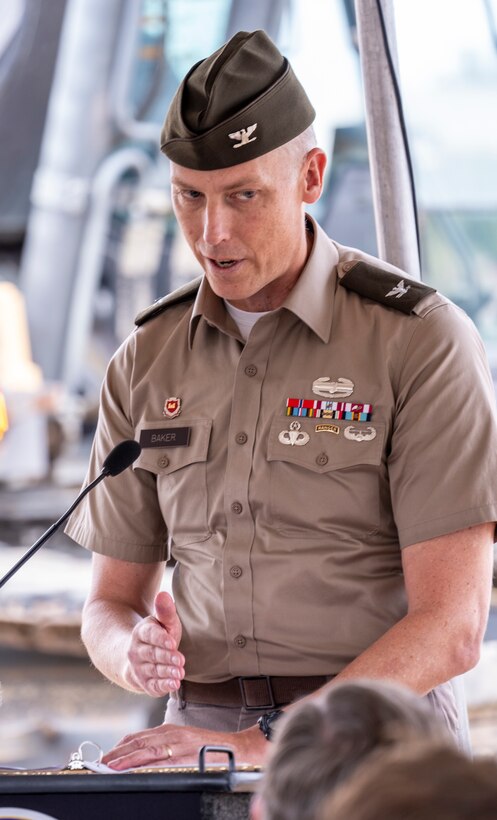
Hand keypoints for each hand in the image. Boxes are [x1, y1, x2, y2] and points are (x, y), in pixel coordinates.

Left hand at [102, 723, 268, 769]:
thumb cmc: (208, 748)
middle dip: (117, 754)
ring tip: (111, 767)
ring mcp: (179, 743)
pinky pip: (163, 760)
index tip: (105, 757)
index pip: (137, 737)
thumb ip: (163, 748)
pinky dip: (147, 765)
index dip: (119, 748)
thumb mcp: (182, 743)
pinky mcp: (188, 754)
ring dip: (127, 759)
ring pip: (147, 750)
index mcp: (168, 730)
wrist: (236, 748)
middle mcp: (171, 733)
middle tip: (100, 764)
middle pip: (138, 743)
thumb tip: (140, 760)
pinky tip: (137, 770)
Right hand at [123, 591, 184, 696]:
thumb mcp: (163, 622)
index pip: (150, 634)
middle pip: (152, 654)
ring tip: (180, 673)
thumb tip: (163, 594)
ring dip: (167, 672)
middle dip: (166, 657)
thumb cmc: (159, 635)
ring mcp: (139, 668)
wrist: (140, 657)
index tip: (172, 642)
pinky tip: (174, 685)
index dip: (160, 639)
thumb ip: (165, 611)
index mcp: (141, 632)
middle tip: (180, 660)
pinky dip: (163, 686)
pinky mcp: (144, 683)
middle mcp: (136, 651)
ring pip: (153, 670)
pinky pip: (153, 685)